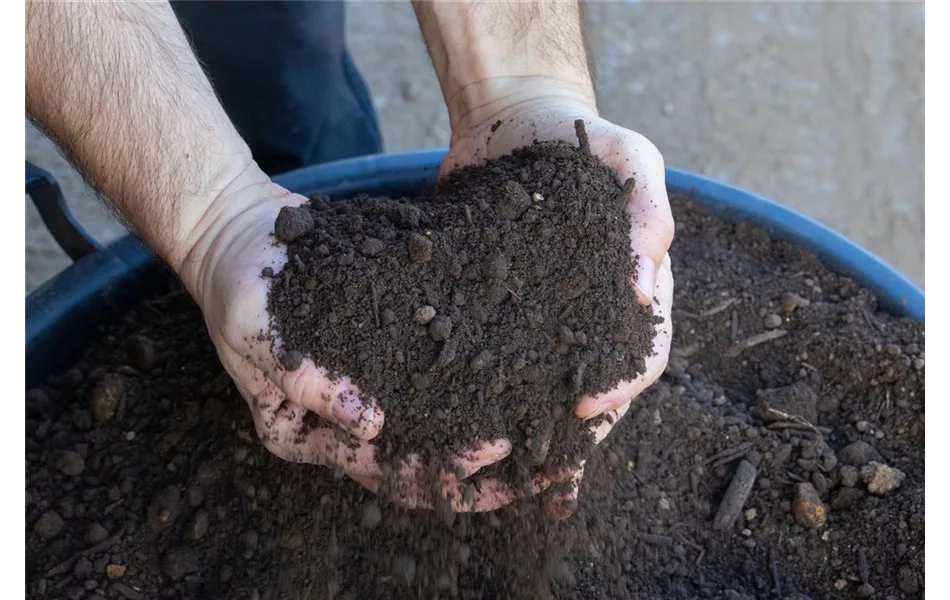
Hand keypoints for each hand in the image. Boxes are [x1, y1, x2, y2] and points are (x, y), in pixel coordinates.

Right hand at [178, 166, 512, 509]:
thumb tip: (370, 423)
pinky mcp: (384, 352)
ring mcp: (366, 390)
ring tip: (549, 423)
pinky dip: (474, 377)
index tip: (497, 448)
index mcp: (308, 435)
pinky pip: (434, 373)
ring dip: (487, 426)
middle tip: (546, 456)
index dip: (441, 467)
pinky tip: (522, 366)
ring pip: (435, 422)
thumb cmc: (239, 285)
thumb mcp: (258, 330)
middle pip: (420, 459)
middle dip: (481, 466)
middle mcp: (342, 425)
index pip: (383, 468)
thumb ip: (306, 379)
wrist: (241, 232)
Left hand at [443, 92, 674, 517]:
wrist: (516, 120)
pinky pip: (479, 358)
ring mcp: (536, 321)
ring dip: (513, 436)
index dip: (619, 388)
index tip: (584, 408)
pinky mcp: (486, 310)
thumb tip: (643, 282)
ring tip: (479, 471)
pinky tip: (434, 423)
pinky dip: (464, 394)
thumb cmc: (585, 138)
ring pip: (530, 390)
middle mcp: (586, 320)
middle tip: (529, 476)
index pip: (639, 357)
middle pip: (586, 394)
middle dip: (563, 440)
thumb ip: (649, 209)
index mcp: (631, 296)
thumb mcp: (630, 156)